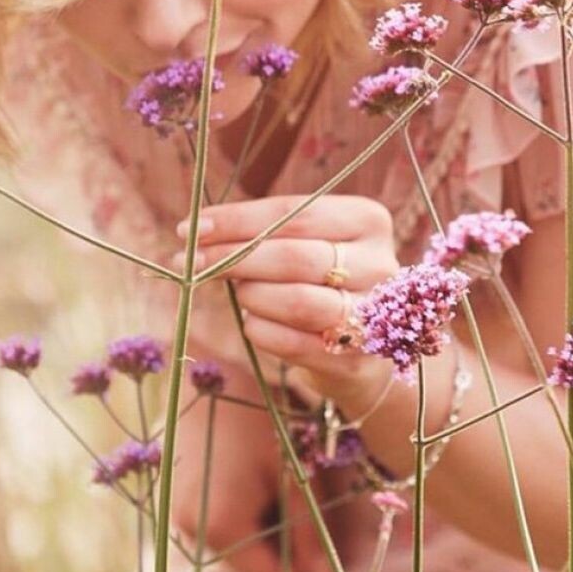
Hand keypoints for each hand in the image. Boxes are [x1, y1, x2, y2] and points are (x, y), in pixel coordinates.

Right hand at [171, 353, 327, 571]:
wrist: (205, 374)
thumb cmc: (254, 416)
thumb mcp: (289, 473)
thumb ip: (305, 530)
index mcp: (222, 526)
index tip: (320, 551)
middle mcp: (193, 531)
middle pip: (248, 569)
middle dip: (280, 556)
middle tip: (302, 517)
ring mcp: (180, 518)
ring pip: (233, 551)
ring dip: (260, 538)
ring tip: (278, 495)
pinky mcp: (178, 503)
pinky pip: (217, 531)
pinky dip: (240, 522)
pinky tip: (254, 488)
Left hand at [174, 194, 398, 406]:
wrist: (363, 348)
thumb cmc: (323, 279)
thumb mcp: (307, 242)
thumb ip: (265, 231)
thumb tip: (199, 229)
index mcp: (367, 219)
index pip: (295, 212)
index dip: (238, 220)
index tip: (193, 226)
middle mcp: (379, 263)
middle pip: (295, 256)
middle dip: (234, 257)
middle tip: (193, 260)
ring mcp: (373, 314)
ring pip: (298, 301)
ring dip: (252, 295)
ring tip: (236, 292)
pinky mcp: (357, 359)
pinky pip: (296, 344)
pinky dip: (262, 329)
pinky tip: (249, 321)